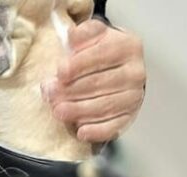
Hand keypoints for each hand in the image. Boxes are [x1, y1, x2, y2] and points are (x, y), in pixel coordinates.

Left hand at [43, 19, 146, 143]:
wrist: (117, 68)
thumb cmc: (100, 52)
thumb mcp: (92, 35)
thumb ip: (82, 34)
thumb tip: (72, 37)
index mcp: (128, 46)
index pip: (101, 55)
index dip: (78, 65)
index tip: (60, 72)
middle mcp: (135, 71)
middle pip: (100, 83)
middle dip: (71, 90)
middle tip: (51, 94)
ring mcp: (134, 96)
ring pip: (104, 106)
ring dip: (78, 111)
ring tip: (58, 111)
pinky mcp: (129, 116)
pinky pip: (113, 126)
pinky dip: (96, 131)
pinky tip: (81, 131)